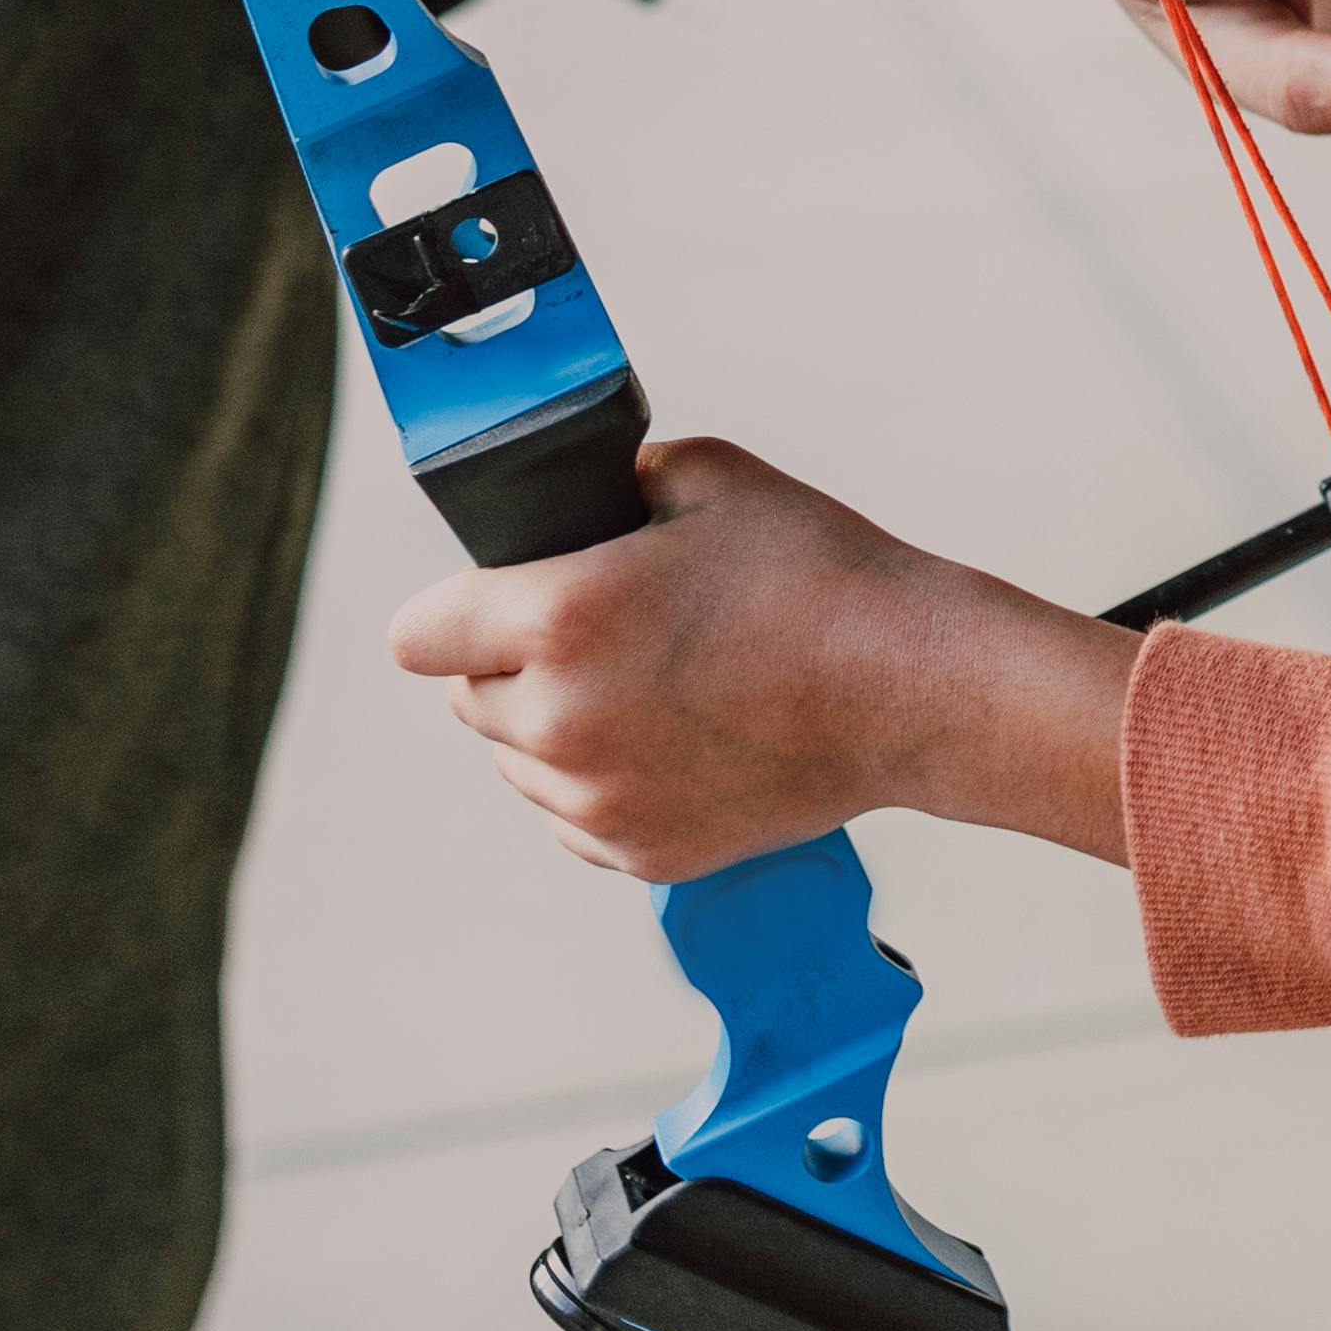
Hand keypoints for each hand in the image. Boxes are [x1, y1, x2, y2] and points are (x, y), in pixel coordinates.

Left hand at [384, 443, 1137, 878]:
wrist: (916, 688)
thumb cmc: (821, 575)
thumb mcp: (705, 475)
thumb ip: (608, 484)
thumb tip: (567, 504)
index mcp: (558, 620)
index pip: (415, 635)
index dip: (457, 607)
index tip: (498, 601)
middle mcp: (560, 722)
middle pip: (468, 699)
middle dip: (517, 663)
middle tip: (608, 633)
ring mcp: (599, 801)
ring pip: (520, 763)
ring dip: (556, 728)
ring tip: (652, 686)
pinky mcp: (642, 854)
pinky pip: (575, 816)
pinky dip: (606, 783)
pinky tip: (677, 738)